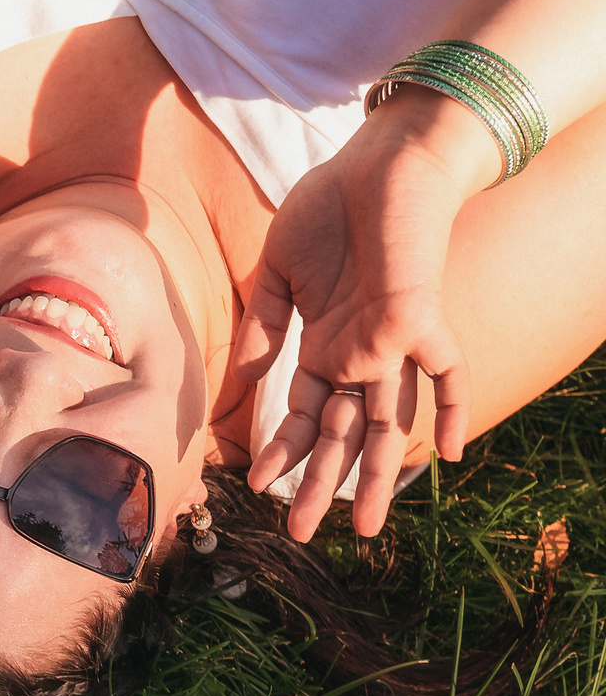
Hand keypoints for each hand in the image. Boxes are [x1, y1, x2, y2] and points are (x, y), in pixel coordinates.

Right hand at [242, 91, 492, 539]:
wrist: (381, 160)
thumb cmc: (328, 208)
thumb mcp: (277, 272)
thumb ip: (263, 329)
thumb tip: (244, 387)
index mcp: (324, 346)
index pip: (304, 414)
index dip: (283, 450)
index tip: (257, 486)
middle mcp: (360, 353)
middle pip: (342, 433)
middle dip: (323, 485)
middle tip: (304, 536)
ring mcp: (391, 341)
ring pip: (383, 420)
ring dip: (372, 474)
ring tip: (362, 526)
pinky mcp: (418, 317)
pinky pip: (446, 372)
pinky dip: (451, 409)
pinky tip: (446, 456)